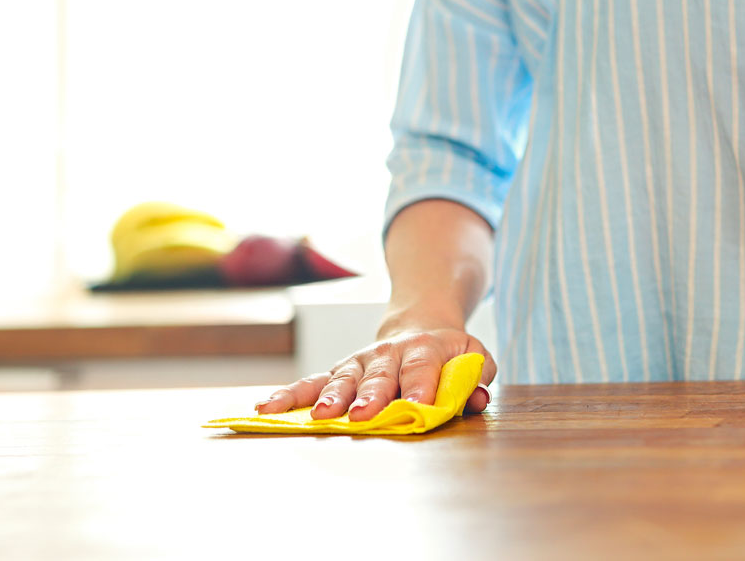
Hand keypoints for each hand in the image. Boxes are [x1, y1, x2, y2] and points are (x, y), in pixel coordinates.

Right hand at [254, 327, 495, 420]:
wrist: (420, 327)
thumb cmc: (449, 353)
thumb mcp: (474, 357)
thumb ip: (478, 377)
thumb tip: (478, 398)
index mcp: (424, 348)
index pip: (422, 368)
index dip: (421, 387)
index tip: (418, 408)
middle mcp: (387, 353)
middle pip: (378, 376)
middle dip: (371, 396)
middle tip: (364, 416)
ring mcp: (359, 362)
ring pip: (341, 379)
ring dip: (330, 398)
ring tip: (320, 417)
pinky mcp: (339, 372)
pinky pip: (310, 382)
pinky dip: (289, 395)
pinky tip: (266, 409)